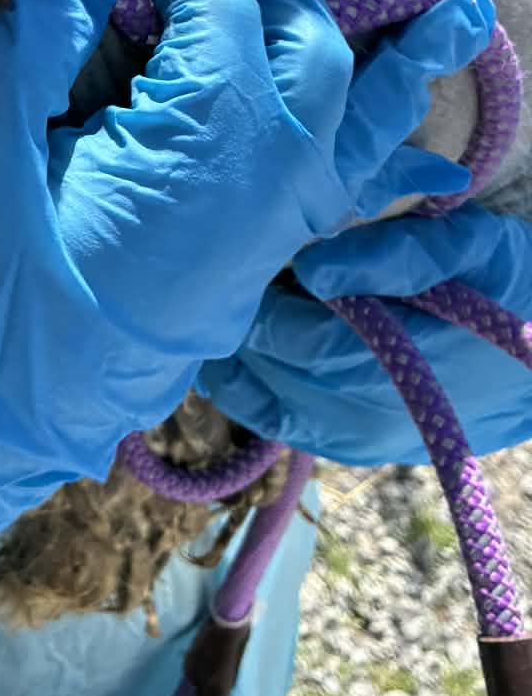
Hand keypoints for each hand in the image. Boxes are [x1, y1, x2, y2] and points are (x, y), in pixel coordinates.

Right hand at [0, 0, 494, 565]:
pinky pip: (340, 198)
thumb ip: (32, 46)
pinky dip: (373, 149)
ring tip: (454, 13)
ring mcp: (260, 246)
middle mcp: (258, 199)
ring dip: (388, 63)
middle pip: (308, 57)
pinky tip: (393, 140)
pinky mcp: (241, 278)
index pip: (219, 15)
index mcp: (199, 155)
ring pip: (353, 135)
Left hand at [197, 203, 531, 467]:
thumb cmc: (518, 285)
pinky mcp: (372, 447)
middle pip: (269, 375)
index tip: (218, 260)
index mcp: (393, 361)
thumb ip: (398, 254)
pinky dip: (258, 398)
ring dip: (234, 368)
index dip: (247, 300)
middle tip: (197, 286)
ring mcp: (371, 439)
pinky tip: (235, 363)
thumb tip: (312, 268)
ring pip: (272, 410)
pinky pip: (296, 430)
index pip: (289, 335)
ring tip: (201, 322)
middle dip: (228, 332)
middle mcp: (371, 413)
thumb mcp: (472, 248)